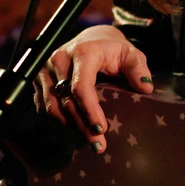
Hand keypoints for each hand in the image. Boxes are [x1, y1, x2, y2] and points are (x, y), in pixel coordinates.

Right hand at [33, 24, 153, 152]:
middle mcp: (59, 60)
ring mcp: (45, 70)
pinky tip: (74, 130)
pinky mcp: (38, 80)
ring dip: (70, 127)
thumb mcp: (131, 54)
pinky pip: (44, 106)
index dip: (89, 111)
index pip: (81, 87)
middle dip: (82, 126)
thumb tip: (146, 87)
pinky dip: (59, 121)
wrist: (91, 39)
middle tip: (99, 146)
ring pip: (53, 107)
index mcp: (83, 53)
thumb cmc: (113, 49)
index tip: (102, 129)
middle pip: (66, 101)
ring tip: (89, 141)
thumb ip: (138, 69)